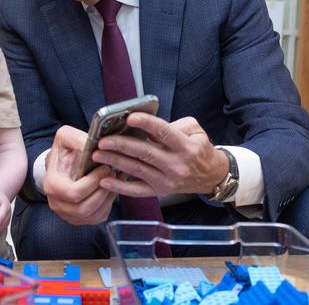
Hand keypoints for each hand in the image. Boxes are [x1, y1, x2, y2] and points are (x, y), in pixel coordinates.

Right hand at [42, 125, 115, 225]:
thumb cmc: (65, 150)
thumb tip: (93, 146)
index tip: (105, 166)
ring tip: (115, 179)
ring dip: (108, 197)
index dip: (93, 182)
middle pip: (84, 208)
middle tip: (113, 173)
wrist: (62, 163)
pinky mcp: (80, 218)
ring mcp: (68, 214)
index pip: (74, 193)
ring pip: (93, 215)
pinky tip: (112, 188)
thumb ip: (77, 139)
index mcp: (52, 185)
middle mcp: (57, 204)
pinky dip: (109, 204)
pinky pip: (98, 217)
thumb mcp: (66, 136)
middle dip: (103, 191)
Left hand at [94, 114, 227, 196]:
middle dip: (121, 145)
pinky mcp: (160, 192)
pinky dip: (120, 186)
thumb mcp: (195, 130)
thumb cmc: (199, 149)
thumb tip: (147, 126)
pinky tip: (105, 179)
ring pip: (137, 170)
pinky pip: (137, 190)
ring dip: (115, 162)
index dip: (146, 124)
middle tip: (103, 140)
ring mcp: (167, 181)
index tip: (130, 117)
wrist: (211, 176)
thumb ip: (173, 125)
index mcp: (186, 147)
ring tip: (98, 155)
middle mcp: (176, 165)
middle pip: (145, 153)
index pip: (164, 133)